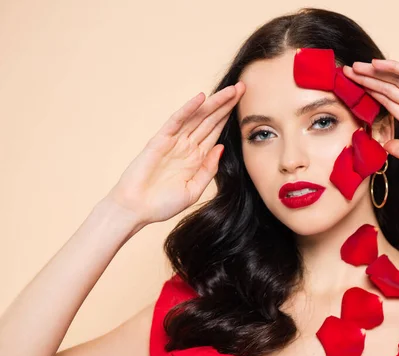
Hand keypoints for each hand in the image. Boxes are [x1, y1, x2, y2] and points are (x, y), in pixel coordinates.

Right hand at [104, 81, 244, 225]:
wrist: (136, 209)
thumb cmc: (162, 203)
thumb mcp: (193, 190)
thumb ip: (208, 169)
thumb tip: (221, 147)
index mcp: (196, 158)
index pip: (216, 131)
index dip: (229, 117)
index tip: (245, 104)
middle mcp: (186, 146)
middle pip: (210, 120)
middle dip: (226, 104)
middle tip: (242, 87)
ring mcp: (173, 141)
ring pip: (197, 117)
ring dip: (213, 103)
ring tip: (230, 90)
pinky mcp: (159, 140)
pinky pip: (176, 121)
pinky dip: (188, 109)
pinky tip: (200, 98)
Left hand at [343, 59, 398, 180]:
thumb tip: (386, 145)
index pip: (386, 101)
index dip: (369, 93)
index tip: (351, 88)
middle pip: (386, 87)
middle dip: (366, 79)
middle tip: (346, 72)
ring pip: (394, 79)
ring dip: (374, 71)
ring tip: (355, 66)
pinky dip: (394, 67)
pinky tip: (376, 63)